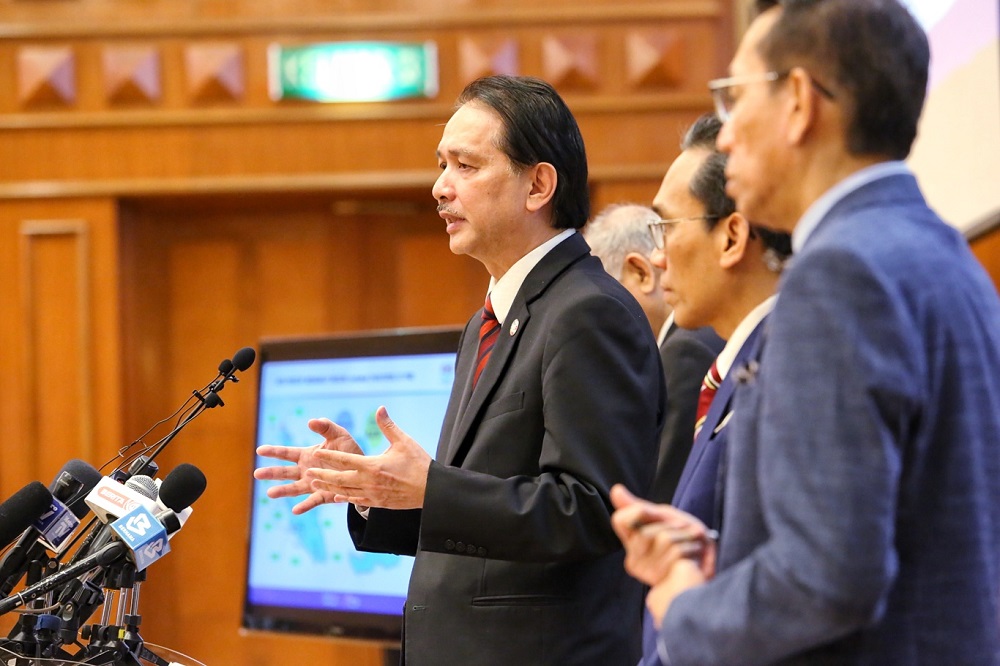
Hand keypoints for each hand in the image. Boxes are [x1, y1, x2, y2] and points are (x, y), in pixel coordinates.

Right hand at [254, 415, 364, 513]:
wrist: (364, 470)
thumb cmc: (349, 450)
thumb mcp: (339, 435)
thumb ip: (326, 427)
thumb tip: (311, 421)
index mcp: (307, 455)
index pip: (286, 453)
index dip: (273, 451)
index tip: (259, 450)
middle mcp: (306, 471)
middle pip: (285, 472)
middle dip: (271, 473)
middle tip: (257, 474)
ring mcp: (314, 484)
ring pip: (294, 488)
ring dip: (283, 491)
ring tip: (270, 493)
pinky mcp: (324, 495)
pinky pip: (313, 501)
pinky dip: (304, 506)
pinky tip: (295, 510)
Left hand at [304, 406, 431, 510]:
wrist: (432, 490)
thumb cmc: (419, 463)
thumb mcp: (403, 441)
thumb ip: (388, 426)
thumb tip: (380, 408)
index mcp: (373, 465)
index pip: (345, 460)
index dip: (329, 457)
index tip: (316, 454)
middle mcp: (369, 482)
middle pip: (339, 479)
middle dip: (322, 475)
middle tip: (308, 473)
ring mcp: (373, 494)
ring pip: (344, 492)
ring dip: (328, 488)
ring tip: (314, 485)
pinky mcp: (378, 503)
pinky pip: (356, 501)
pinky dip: (344, 497)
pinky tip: (336, 496)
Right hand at [610, 484, 715, 619]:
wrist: (708, 570)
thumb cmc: (686, 542)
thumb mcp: (665, 518)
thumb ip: (640, 507)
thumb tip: (616, 489)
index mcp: (632, 543)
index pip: (620, 520)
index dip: (639, 512)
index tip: (658, 514)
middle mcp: (634, 560)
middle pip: (645, 530)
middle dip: (672, 526)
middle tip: (683, 533)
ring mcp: (646, 572)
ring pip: (662, 539)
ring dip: (685, 537)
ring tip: (691, 546)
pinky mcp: (664, 579)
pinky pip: (676, 551)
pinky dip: (692, 548)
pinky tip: (694, 557)